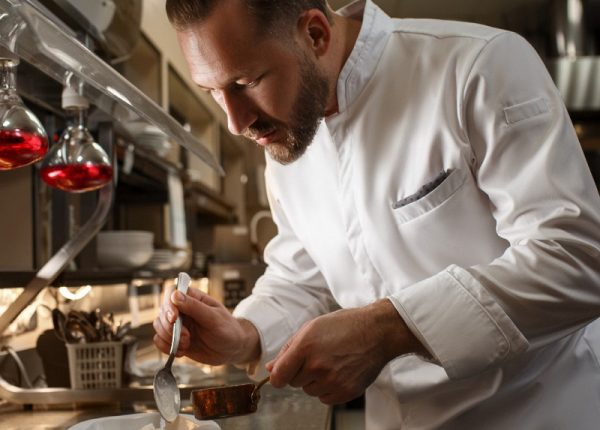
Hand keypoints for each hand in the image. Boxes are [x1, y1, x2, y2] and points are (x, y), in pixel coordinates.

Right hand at [153, 286, 259, 364]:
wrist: (232, 349)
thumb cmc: (227, 329)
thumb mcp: (214, 318)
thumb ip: (195, 307)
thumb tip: (175, 295)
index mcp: (193, 298)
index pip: (171, 294)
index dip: (169, 306)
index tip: (175, 318)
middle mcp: (182, 309)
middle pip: (162, 311)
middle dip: (170, 327)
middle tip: (187, 337)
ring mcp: (178, 324)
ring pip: (158, 326)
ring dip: (169, 338)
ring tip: (187, 344)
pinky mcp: (175, 339)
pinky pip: (159, 341)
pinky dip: (167, 348)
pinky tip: (182, 351)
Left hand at [266, 299, 425, 404]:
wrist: (377, 332)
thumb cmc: (344, 326)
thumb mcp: (312, 327)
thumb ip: (288, 349)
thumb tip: (271, 368)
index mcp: (305, 347)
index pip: (279, 376)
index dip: (277, 376)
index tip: (282, 373)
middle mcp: (317, 366)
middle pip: (294, 383)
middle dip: (301, 371)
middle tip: (318, 355)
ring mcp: (332, 381)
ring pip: (309, 391)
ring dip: (315, 380)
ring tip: (331, 362)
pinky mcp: (345, 392)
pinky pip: (325, 398)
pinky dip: (328, 388)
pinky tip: (339, 372)